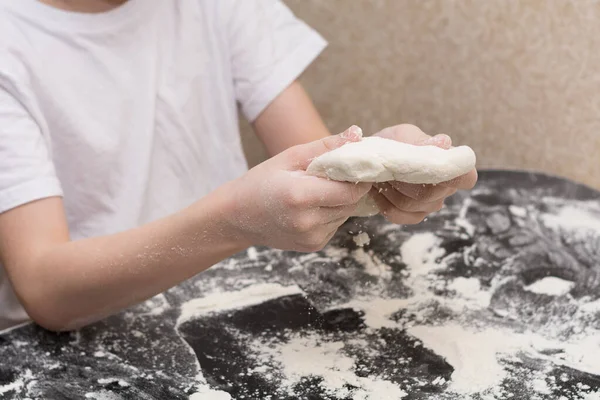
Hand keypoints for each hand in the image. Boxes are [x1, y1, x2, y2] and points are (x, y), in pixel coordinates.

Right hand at [225, 126, 371, 251]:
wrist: (239, 216)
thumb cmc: (262, 181)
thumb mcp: (290, 157)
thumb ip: (325, 146)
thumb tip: (357, 135)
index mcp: (300, 196)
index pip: (349, 190)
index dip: (358, 178)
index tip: (355, 167)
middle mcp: (307, 221)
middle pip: (350, 203)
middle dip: (348, 188)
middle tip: (333, 177)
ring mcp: (311, 237)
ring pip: (345, 215)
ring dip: (339, 202)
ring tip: (316, 191)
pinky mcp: (313, 246)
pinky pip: (335, 226)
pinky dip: (330, 214)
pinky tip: (311, 207)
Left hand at [370, 124, 477, 223]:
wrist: (372, 160)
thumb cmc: (393, 144)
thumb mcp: (403, 136)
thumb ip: (420, 141)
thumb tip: (444, 142)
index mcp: (451, 165)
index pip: (465, 177)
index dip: (454, 176)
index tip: (431, 168)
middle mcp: (446, 187)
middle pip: (431, 194)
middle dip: (404, 180)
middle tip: (389, 167)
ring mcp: (431, 204)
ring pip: (412, 205)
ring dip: (391, 189)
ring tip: (382, 175)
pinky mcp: (414, 215)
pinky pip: (399, 215)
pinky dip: (384, 202)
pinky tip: (378, 190)